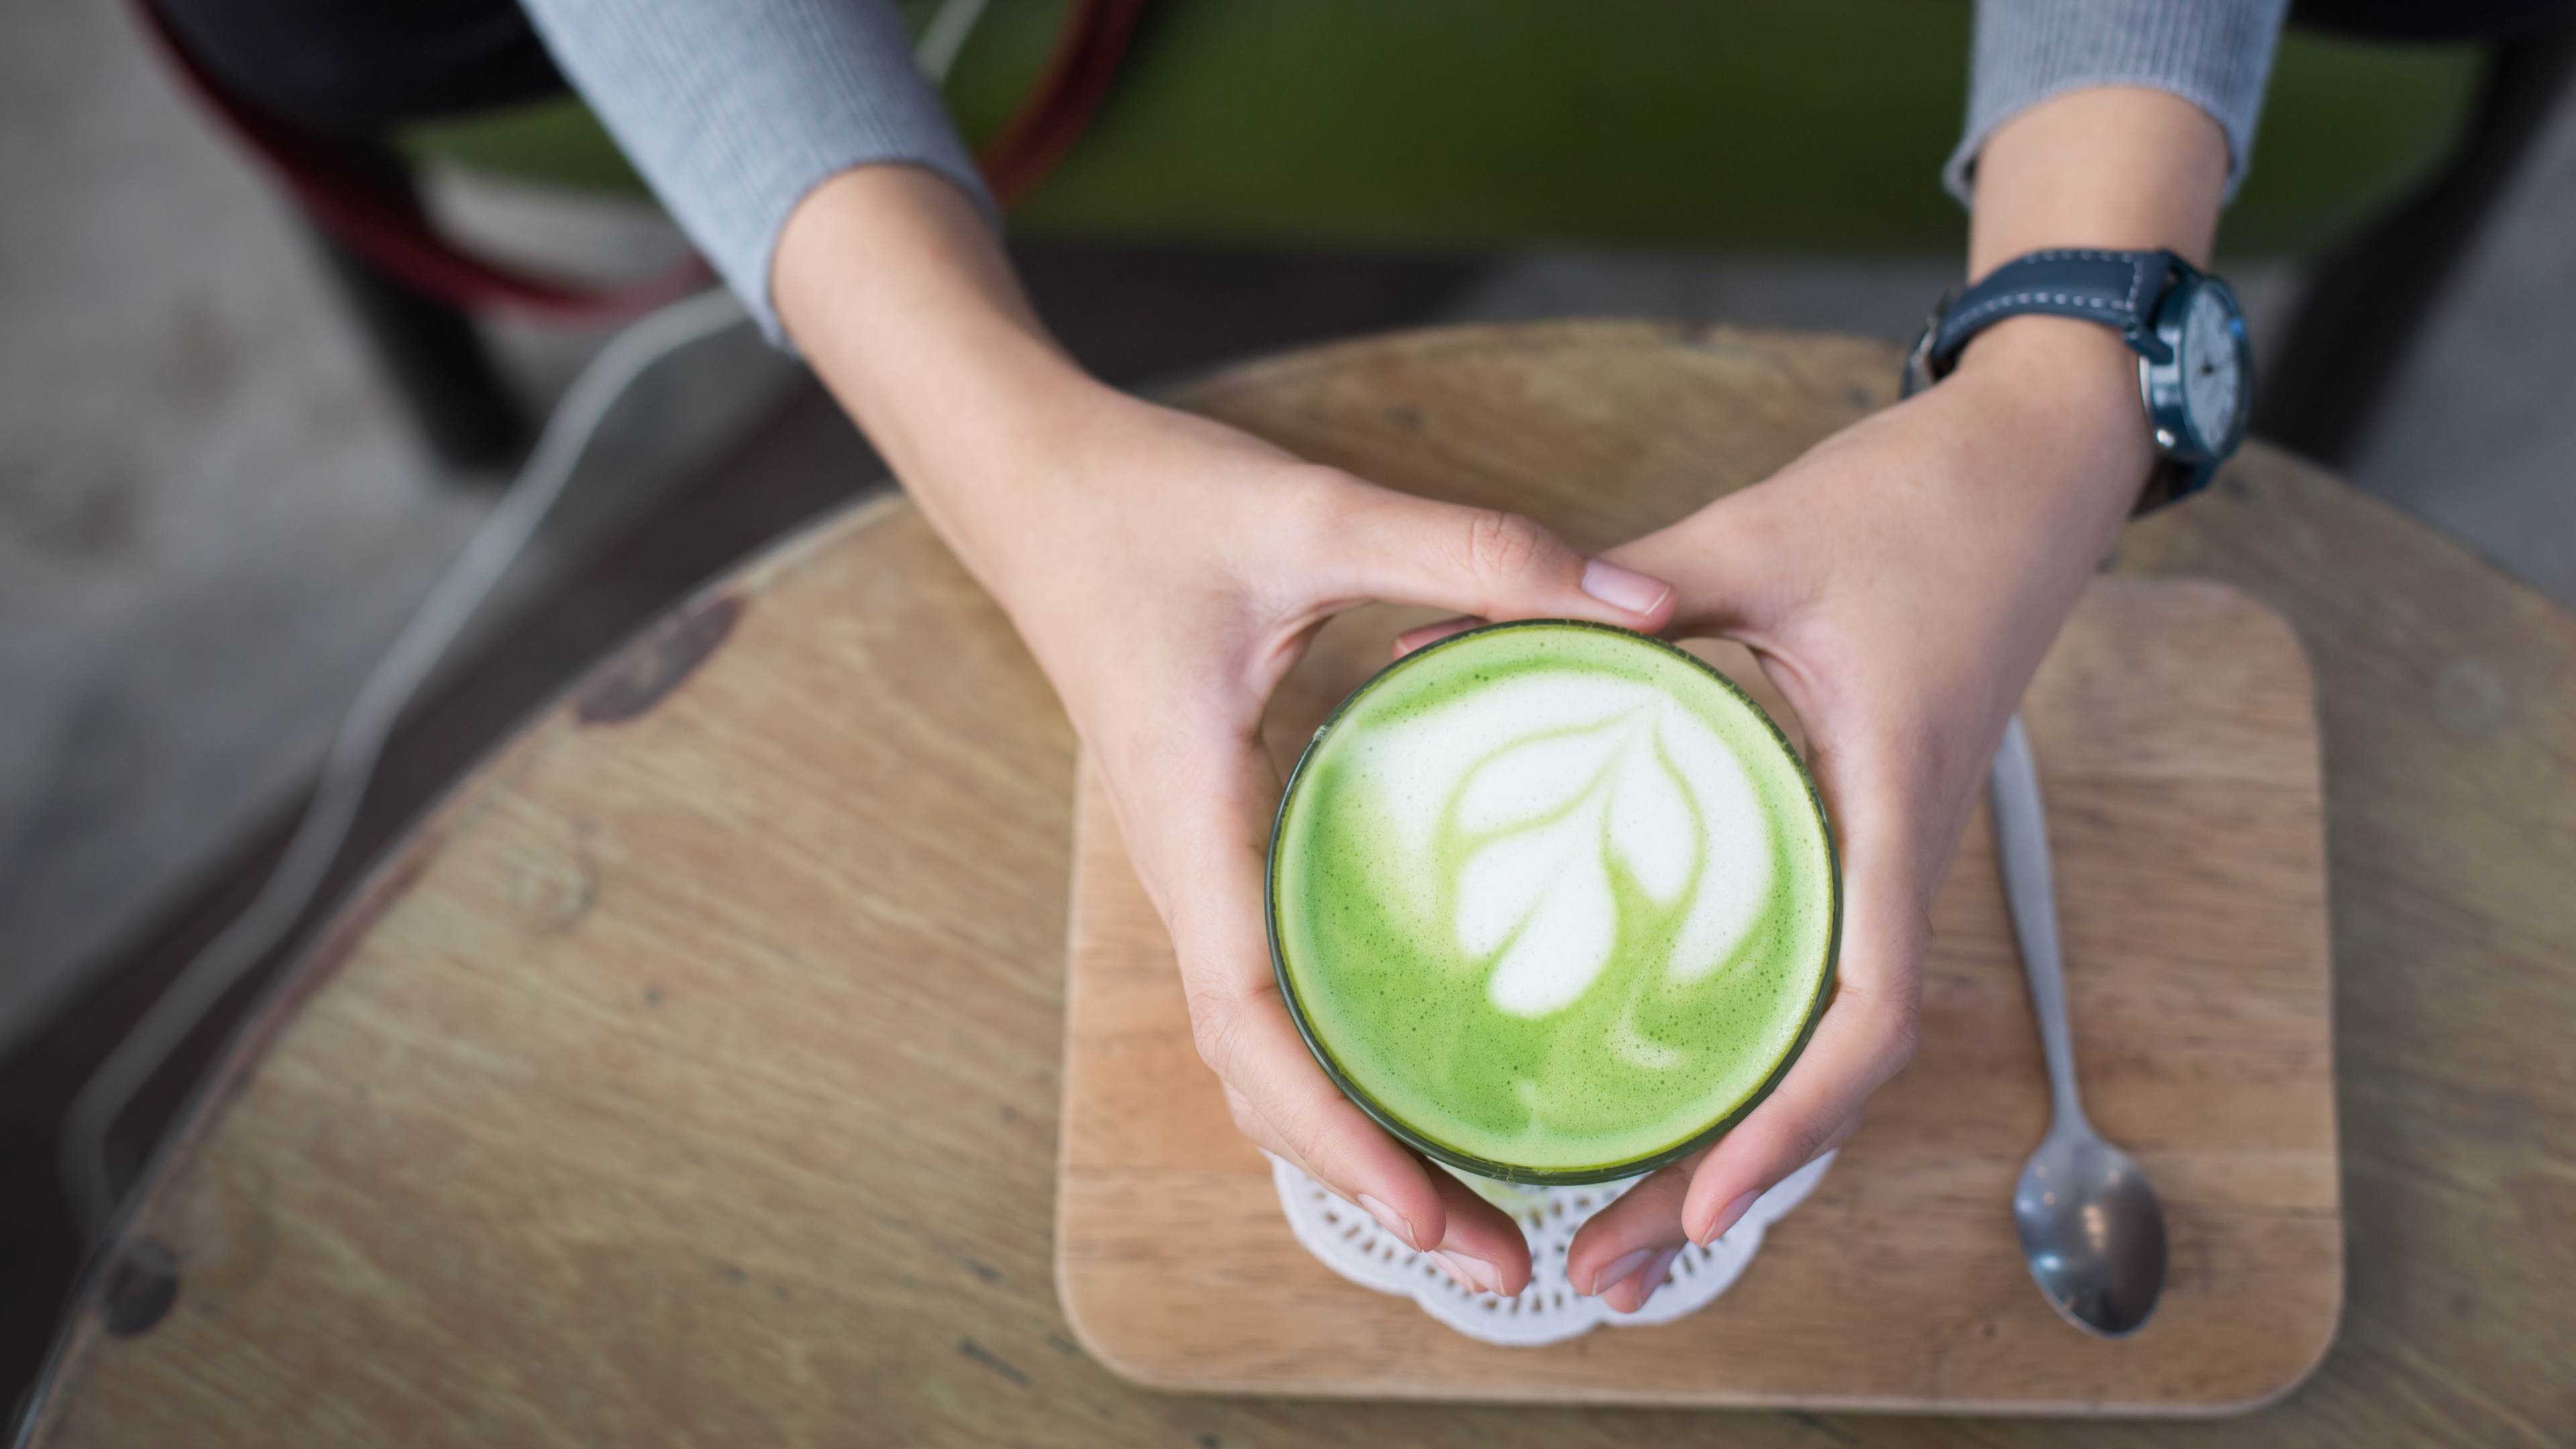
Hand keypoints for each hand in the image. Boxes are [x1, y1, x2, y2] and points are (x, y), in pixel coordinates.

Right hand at [772, 166, 1677, 1297]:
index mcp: (1195, 818)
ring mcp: (1195, 871)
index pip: (1253, 1018)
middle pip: (1260, 1077)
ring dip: (1350, 1143)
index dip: (1338, 1131)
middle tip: (1499, 1267)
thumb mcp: (1318, 510)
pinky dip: (1330, 1072)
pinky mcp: (1215, 849)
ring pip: (1259, 1050)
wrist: (1037, 487)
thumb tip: (1646, 612)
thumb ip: (1476, 554)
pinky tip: (1413, 1089)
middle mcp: (1185, 872)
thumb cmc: (1154, 503)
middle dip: (1366, 1183)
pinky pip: (1266, 994)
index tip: (1433, 1214)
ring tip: (1471, 1220)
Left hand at [1541, 318, 2152, 1309]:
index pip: (1867, 1008)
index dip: (1791, 1121)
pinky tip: (1668, 1085)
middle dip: (1731, 1183)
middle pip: (1836, 1070)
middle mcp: (1901, 851)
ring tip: (1622, 1229)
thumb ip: (1620, 589)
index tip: (1704, 1208)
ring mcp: (1890, 852)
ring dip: (1738, 1141)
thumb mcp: (1758, 536)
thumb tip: (1452, 640)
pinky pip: (1818, 973)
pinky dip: (1751, 1054)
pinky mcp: (1867, 831)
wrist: (2038, 466)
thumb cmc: (1920, 499)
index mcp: (1892, 796)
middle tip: (1609, 1276)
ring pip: (1826, 1039)